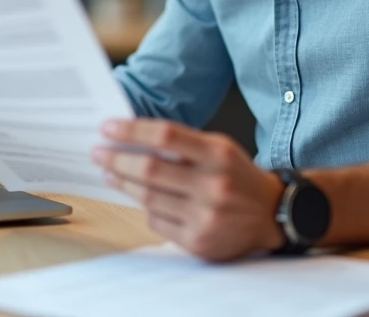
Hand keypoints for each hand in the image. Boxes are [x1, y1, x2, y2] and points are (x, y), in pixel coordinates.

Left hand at [92, 119, 284, 260]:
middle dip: (116, 159)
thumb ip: (182, 143)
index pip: (165, 136)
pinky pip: (157, 222)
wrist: (270, 215)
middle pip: (150, 169)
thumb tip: (131, 139)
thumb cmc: (236, 176)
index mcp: (218, 155)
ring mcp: (206, 216)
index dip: (131, 131)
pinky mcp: (199, 242)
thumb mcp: (219, 148)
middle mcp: (213, 185)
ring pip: (148, 197)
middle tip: (98, 152)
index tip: (107, 128)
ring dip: (122, 183)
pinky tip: (140, 199)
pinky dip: (145, 208)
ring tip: (110, 173)